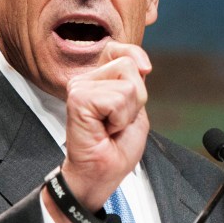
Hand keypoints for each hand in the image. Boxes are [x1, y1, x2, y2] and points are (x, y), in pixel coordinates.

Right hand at [42, 42, 151, 222]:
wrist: (102, 173)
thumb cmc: (116, 147)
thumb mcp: (135, 108)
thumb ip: (136, 82)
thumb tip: (142, 64)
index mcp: (98, 79)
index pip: (118, 49)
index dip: (136, 56)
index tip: (145, 70)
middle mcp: (84, 79)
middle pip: (129, 66)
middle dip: (136, 98)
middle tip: (118, 121)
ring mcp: (79, 87)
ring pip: (127, 84)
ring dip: (127, 112)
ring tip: (111, 126)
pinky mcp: (78, 98)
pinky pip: (118, 98)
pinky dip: (120, 118)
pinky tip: (105, 129)